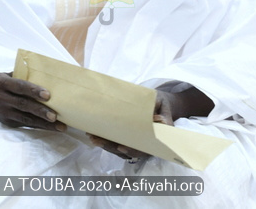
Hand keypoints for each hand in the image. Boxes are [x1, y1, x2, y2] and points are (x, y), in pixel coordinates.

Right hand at [0, 72, 65, 131]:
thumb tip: (49, 76)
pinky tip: (52, 127)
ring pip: (25, 118)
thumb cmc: (4, 84)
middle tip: (55, 115)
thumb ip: (23, 76)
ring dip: (44, 123)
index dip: (33, 90)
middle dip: (40, 110)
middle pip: (23, 104)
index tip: (48, 95)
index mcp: (0, 82)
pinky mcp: (6, 122)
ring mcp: (2, 111)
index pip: (19, 86)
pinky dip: (40, 126)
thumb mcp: (8, 76)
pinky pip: (25, 123)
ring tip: (59, 126)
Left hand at [88, 86, 212, 160]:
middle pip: (126, 150)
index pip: (143, 150)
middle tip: (96, 139)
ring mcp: (134, 143)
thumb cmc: (161, 104)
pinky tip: (94, 134)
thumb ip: (164, 114)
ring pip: (118, 149)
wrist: (159, 104)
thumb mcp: (163, 105)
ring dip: (105, 144)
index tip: (120, 147)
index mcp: (155, 140)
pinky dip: (105, 140)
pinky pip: (115, 143)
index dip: (132, 150)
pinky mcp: (126, 139)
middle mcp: (144, 145)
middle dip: (110, 146)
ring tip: (91, 136)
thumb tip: (160, 121)